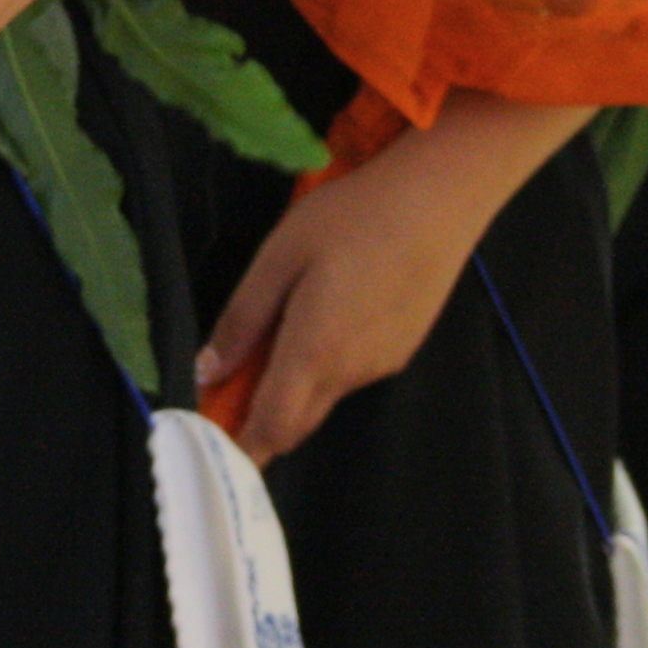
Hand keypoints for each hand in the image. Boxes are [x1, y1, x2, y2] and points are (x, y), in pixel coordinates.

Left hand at [195, 133, 511, 463]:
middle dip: (259, 421)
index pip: (271, 429)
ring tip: (275, 334)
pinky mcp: (403, 350)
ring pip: (324, 397)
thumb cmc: (352, 217)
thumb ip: (243, 318)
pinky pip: (351, 375)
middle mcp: (351, 373)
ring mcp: (383, 365)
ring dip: (292, 389)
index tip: (212, 443)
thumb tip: (208, 370)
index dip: (240, 448)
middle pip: (297, 424)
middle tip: (227, 389)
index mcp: (314, 353)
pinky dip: (324, 367)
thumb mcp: (280, 255)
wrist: (440, 200)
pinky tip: (323, 317)